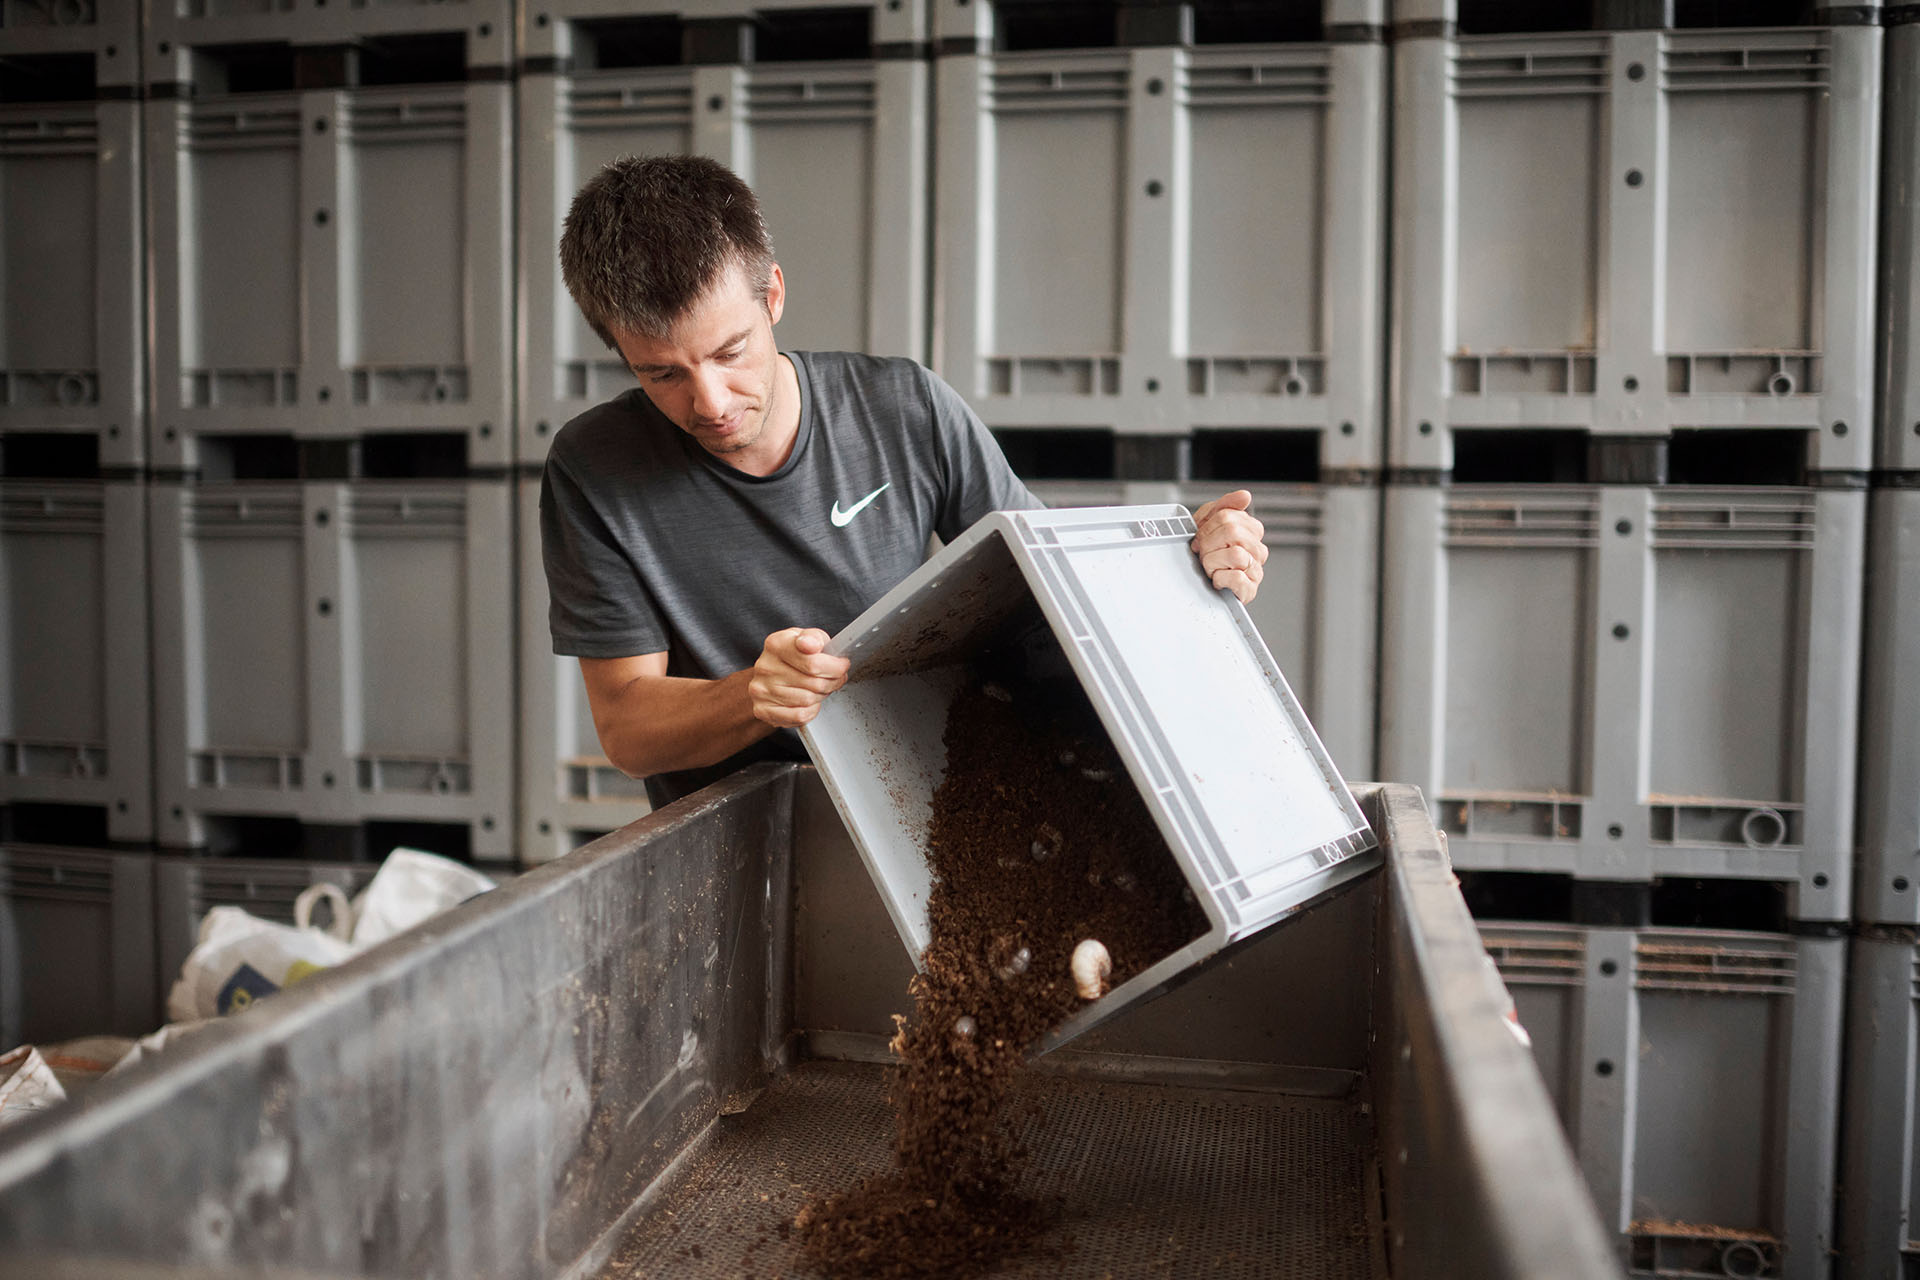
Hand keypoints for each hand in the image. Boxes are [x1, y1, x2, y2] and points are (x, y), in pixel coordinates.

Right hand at [749, 628, 850, 727]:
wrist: (770, 674)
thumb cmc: (793, 655)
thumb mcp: (806, 637)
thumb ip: (814, 638)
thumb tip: (812, 645)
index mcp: (777, 644)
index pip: (813, 662)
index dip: (835, 667)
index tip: (842, 666)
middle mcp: (766, 667)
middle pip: (814, 683)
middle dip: (833, 682)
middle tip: (836, 678)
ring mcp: (763, 690)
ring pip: (808, 700)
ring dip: (821, 696)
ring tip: (821, 688)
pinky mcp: (764, 710)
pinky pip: (799, 715)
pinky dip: (811, 711)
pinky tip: (810, 702)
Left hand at [1189, 490, 1266, 604]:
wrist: (1199, 584)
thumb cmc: (1206, 554)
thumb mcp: (1208, 524)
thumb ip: (1224, 506)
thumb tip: (1245, 496)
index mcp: (1250, 531)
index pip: (1228, 517)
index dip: (1207, 528)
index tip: (1201, 539)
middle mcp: (1257, 550)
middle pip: (1232, 532)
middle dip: (1209, 544)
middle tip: (1204, 554)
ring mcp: (1256, 570)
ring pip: (1235, 554)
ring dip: (1213, 562)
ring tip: (1211, 568)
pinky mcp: (1250, 589)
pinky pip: (1236, 577)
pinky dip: (1220, 579)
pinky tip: (1218, 580)